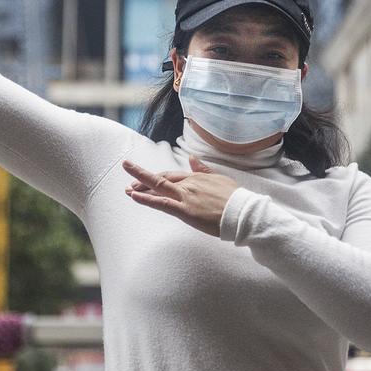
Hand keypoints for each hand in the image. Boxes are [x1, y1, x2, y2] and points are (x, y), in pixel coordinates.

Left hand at [122, 155, 239, 236]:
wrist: (243, 213)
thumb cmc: (235, 199)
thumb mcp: (220, 178)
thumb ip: (203, 168)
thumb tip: (192, 158)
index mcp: (197, 177)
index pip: (171, 175)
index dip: (156, 176)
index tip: (143, 177)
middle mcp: (189, 184)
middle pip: (161, 179)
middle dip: (142, 177)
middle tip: (128, 176)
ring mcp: (186, 196)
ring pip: (158, 188)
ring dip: (140, 187)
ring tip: (126, 188)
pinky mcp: (186, 210)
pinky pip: (162, 203)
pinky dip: (146, 199)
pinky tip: (134, 196)